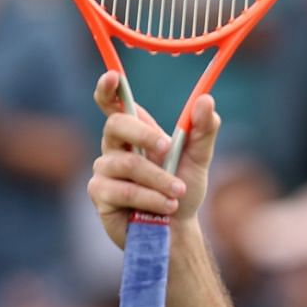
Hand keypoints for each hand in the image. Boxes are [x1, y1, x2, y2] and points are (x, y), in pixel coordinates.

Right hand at [87, 72, 217, 247]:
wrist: (178, 230)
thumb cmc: (183, 192)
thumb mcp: (199, 159)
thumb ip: (203, 130)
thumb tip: (206, 100)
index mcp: (135, 134)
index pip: (113, 104)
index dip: (108, 89)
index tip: (112, 76)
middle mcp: (114, 148)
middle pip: (116, 125)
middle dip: (144, 134)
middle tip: (168, 147)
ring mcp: (104, 172)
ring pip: (127, 164)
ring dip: (159, 179)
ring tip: (178, 194)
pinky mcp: (100, 195)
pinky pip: (123, 190)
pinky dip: (150, 198)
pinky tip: (166, 207)